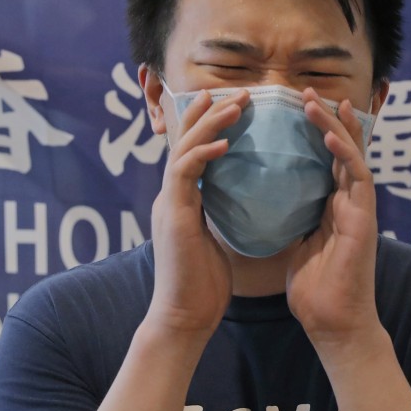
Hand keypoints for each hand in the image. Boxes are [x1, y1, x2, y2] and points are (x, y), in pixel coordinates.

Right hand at [147, 88, 249, 339]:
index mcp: (183, 200)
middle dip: (208, 113)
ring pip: (184, 149)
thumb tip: (243, 199)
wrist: (184, 318)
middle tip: (237, 93)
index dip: (209, 125)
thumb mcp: (217, 239)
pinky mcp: (172, 215)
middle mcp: (171, 196)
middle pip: (185, 141)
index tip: (231, 104)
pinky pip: (185, 175)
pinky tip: (223, 143)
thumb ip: (221, 214)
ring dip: (209, 124)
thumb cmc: (204, 284)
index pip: (194, 151)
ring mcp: (168, 203)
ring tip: (235, 105)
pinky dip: (203, 154)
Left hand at [286, 88, 380, 348]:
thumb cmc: (314, 289)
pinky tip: (330, 134)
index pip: (326, 160)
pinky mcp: (365, 220)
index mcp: (333, 206)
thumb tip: (266, 201)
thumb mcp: (296, 244)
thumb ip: (291, 218)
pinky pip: (357, 178)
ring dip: (336, 126)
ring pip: (352, 156)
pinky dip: (344, 153)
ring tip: (316, 101)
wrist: (333, 325)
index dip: (315, 133)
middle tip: (307, 92)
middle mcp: (350, 202)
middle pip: (342, 150)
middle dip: (328, 118)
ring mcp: (360, 209)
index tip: (298, 109)